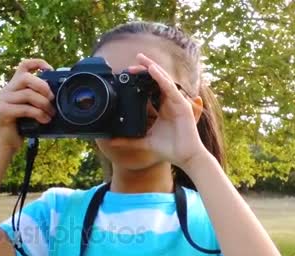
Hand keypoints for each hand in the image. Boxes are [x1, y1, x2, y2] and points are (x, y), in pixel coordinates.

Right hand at [0, 58, 55, 151]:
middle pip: (26, 78)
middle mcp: (7, 90)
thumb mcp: (32, 107)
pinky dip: (38, 114)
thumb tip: (58, 94)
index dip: (37, 63)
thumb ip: (39, 98)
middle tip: (52, 98)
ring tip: (51, 114)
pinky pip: (25, 108)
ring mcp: (4, 100)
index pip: (24, 66)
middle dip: (43, 86)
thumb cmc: (23, 124)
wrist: (8, 142)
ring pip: (27, 94)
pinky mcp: (4, 111)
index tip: (50, 69)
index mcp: (14, 86)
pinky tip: (45, 120)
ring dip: (44, 104)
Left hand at [128, 53, 207, 168]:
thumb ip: (128, 141)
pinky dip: (161, 78)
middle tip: (133, 61)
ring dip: (152, 68)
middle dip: (145, 69)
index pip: (152, 88)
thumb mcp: (144, 142)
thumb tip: (111, 141)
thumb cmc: (169, 149)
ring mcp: (176, 102)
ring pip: (164, 80)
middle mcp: (170, 102)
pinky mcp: (182, 105)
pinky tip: (153, 70)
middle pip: (158, 80)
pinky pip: (170, 88)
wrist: (184, 157)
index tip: (129, 73)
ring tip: (142, 59)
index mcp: (163, 107)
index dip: (142, 79)